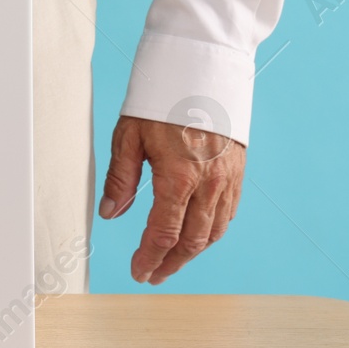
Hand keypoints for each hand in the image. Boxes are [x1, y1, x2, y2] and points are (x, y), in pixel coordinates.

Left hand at [98, 116, 244, 284]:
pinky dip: (212, 232)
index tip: (138, 272)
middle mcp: (208, 184)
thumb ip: (120, 179)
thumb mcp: (128, 136)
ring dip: (192, 253)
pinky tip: (199, 236)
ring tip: (172, 262)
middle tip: (153, 276)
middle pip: (191, 241)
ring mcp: (228, 180)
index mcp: (178, 177)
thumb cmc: (160, 100)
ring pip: (214, 232)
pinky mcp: (238, 173)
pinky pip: (228, 214)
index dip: (149, 258)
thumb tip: (110, 214)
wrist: (201, 71)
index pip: (162, 233)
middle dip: (170, 263)